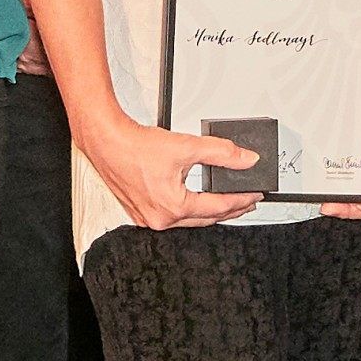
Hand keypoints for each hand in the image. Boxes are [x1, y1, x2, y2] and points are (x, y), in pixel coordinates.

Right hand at [81, 107, 261, 232]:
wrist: (106, 141)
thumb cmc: (135, 146)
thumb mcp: (186, 146)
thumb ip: (221, 153)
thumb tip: (245, 159)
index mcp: (173, 207)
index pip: (218, 207)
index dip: (241, 200)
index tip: (255, 195)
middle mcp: (160, 218)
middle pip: (205, 218)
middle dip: (229, 210)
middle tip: (247, 202)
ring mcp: (148, 218)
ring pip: (189, 220)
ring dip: (208, 211)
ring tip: (226, 203)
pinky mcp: (140, 211)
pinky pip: (172, 216)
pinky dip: (188, 209)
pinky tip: (194, 201)